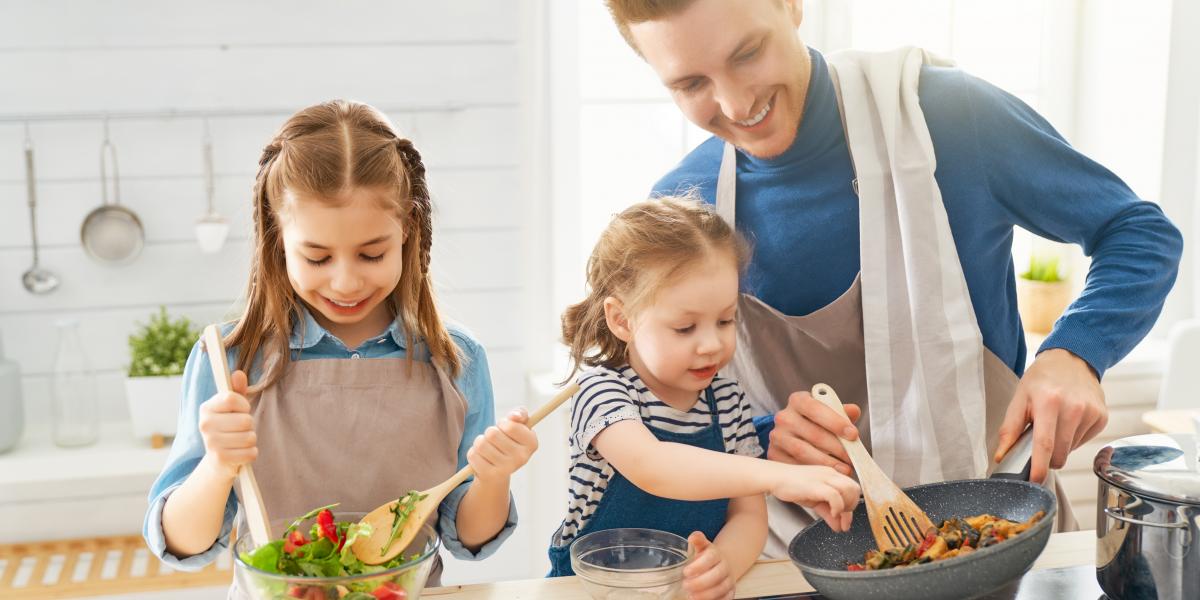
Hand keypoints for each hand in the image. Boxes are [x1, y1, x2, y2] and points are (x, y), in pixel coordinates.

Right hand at [197, 370, 256, 479]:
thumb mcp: (233, 408)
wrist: (218, 459)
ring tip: (239, 441)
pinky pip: (251, 453)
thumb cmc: (230, 427)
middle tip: (240, 429)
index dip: (244, 405)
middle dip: (249, 425)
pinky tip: (240, 453)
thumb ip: (237, 390)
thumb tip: (238, 373)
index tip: (241, 410)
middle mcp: (205, 424)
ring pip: (250, 437)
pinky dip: (251, 453)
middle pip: (245, 420)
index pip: (232, 399)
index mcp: (206, 408)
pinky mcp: (220, 459)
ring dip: (251, 439)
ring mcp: (211, 443)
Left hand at [467, 408, 537, 484]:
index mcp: (531, 443)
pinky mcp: (490, 475)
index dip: (503, 423)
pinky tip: (482, 458)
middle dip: (489, 432)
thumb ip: (519, 414)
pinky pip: (473, 455)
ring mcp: (506, 468)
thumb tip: (514, 416)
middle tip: (495, 440)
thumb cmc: (508, 442)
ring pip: (481, 444)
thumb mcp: (517, 426)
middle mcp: (522, 458)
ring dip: (480, 442)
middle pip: (492, 434)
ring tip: (487, 448)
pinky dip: (473, 453)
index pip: (510, 426)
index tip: (504, 428)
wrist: (498, 473)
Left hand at [682, 532, 733, 599]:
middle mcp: (725, 566)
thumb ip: (698, 540)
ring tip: (691, 596)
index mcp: (716, 554)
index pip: (710, 557)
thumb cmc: (706, 557)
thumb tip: (693, 537)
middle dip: (700, 582)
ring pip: (722, 588)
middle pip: (717, 575)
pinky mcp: (731, 592)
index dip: (699, 565)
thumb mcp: (702, 546)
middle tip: (685, 585)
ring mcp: (729, 580)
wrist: (723, 564)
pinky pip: (727, 598)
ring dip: (706, 595)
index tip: (685, 572)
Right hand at [767, 391, 860, 475]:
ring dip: (828, 462)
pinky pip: (796, 465)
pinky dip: (814, 472)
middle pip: (813, 434)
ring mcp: (777, 437)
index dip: (836, 422)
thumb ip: (841, 411)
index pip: (816, 408)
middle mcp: (784, 417)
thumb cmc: (815, 422)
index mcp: (798, 401)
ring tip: (844, 468)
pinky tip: (828, 473)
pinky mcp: (774, 454)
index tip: (853, 434)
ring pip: (804, 452)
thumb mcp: (828, 412)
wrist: (793, 433)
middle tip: (853, 457)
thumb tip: (853, 411)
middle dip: (837, 447)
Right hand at [769, 464, 859, 531]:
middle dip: (852, 507)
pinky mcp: (815, 485)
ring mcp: (823, 478)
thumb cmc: (791, 487)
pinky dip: (837, 507)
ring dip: (846, 507)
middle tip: (841, 518)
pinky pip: (835, 496)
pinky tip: (831, 514)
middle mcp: (830, 474)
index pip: (852, 489)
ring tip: (836, 516)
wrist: (773, 478)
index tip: (846, 522)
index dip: (852, 506)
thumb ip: (828, 512)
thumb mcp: (814, 501)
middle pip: (855, 488)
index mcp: (831, 475)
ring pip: (849, 490)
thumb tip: (839, 526)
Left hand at [995, 348, 1106, 483]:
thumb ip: (1009, 429)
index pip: (1044, 444)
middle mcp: (1074, 408)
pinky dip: (1073, 438)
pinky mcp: (1102, 417)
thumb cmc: (1042, 379)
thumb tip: (1001, 456)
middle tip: (1039, 442)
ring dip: (1060, 445)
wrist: (1071, 360)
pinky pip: (1083, 442)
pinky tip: (1069, 420)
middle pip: (1060, 453)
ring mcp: (1091, 413)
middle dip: (1047, 457)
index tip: (1035, 481)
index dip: (1039, 467)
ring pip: (1071, 450)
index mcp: (1049, 402)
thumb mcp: (1020, 398)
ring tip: (1055, 423)